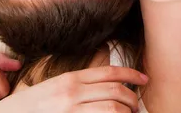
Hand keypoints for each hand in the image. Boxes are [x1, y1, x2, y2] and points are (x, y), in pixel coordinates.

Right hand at [0, 66, 147, 112]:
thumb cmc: (36, 103)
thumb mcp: (58, 84)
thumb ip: (81, 81)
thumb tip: (106, 78)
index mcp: (72, 79)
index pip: (109, 72)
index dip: (131, 75)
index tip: (144, 79)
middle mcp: (73, 92)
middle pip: (115, 91)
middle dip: (132, 98)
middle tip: (136, 105)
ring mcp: (72, 110)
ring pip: (112, 108)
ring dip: (126, 112)